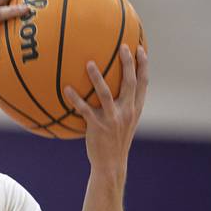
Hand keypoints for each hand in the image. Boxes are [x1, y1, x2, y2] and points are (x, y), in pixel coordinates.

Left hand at [64, 45, 148, 173]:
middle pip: (130, 83)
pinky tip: (67, 89)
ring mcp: (113, 119)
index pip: (143, 84)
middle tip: (122, 46)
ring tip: (88, 63)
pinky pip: (85, 110)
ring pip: (106, 94)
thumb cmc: (114, 141)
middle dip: (128, 63)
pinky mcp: (97, 127)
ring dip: (97, 78)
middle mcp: (127, 112)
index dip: (143, 66)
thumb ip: (123, 106)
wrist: (110, 164)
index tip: (141, 49)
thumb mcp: (124, 123)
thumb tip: (113, 88)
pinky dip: (75, 99)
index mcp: (135, 109)